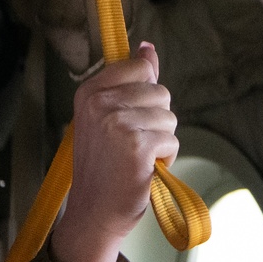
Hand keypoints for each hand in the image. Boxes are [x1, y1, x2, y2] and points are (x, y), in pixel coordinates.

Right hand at [50, 42, 178, 261]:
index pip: (140, 67)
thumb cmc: (104, 169)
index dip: (147, 95)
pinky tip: (146, 171)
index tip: (132, 119)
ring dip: (162, 142)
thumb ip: (130, 83)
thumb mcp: (108, 119)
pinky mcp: (137, 146)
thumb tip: (148, 48)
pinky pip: (172, 141)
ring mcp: (118, 123)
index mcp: (90, 91)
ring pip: (168, 117)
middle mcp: (101, 103)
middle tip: (134, 147)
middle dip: (156, 121)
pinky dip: (166, 159)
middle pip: (160, 92)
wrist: (94, 213)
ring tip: (139, 160)